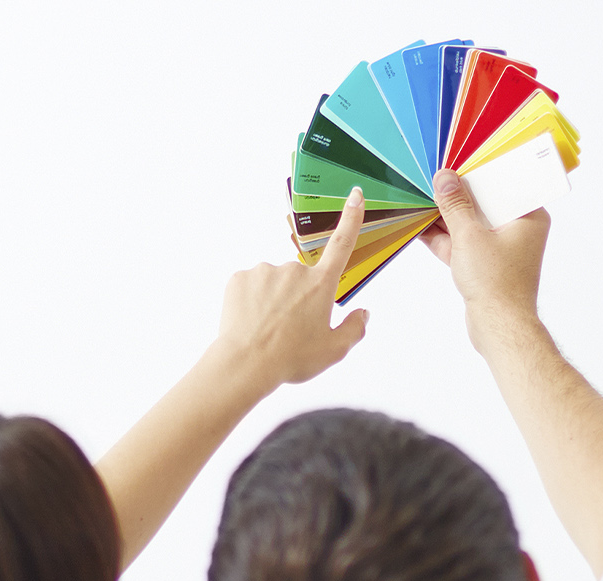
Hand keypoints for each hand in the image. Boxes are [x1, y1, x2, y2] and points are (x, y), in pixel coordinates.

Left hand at [216, 187, 371, 391]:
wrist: (246, 363)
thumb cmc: (291, 359)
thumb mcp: (333, 350)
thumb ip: (354, 329)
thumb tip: (363, 314)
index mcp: (321, 285)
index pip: (342, 244)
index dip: (351, 217)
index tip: (355, 194)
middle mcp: (294, 270)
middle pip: (300, 280)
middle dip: (296, 298)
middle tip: (288, 329)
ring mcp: (265, 270)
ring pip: (273, 283)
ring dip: (272, 300)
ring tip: (266, 329)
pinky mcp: (240, 277)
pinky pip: (249, 286)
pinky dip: (250, 301)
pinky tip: (250, 322)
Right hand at [420, 168, 549, 326]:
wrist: (498, 328)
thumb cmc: (496, 284)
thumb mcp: (469, 236)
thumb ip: (454, 205)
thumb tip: (444, 178)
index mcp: (528, 216)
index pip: (503, 183)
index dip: (478, 173)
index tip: (455, 164)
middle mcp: (518, 230)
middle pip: (484, 203)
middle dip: (457, 194)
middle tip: (434, 178)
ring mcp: (501, 249)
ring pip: (471, 224)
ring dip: (447, 216)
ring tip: (422, 197)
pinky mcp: (485, 265)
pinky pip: (464, 243)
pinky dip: (445, 236)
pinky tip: (421, 224)